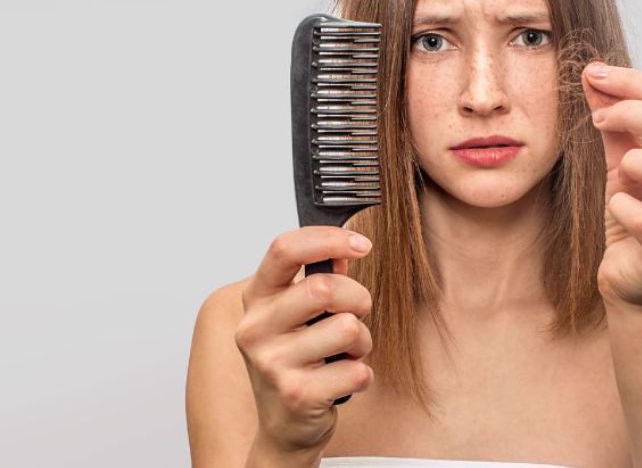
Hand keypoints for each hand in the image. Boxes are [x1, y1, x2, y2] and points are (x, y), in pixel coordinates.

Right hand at [236, 227, 374, 454]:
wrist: (283, 425)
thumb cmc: (294, 360)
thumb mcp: (297, 314)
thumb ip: (318, 278)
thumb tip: (345, 249)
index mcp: (257, 299)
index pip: (285, 249)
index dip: (329, 239)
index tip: (361, 244)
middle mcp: (256, 329)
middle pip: (324, 288)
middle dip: (358, 298)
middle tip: (356, 314)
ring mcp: (273, 363)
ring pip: (348, 328)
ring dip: (362, 340)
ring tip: (345, 353)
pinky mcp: (297, 394)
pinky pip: (356, 369)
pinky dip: (361, 373)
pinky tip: (341, 379)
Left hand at [582, 62, 641, 306]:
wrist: (633, 280)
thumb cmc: (635, 214)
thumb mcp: (623, 160)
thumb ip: (615, 120)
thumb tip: (593, 74)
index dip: (634, 83)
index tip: (594, 77)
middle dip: (633, 111)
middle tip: (598, 118)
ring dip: (635, 161)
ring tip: (619, 170)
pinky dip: (624, 206)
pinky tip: (617, 206)